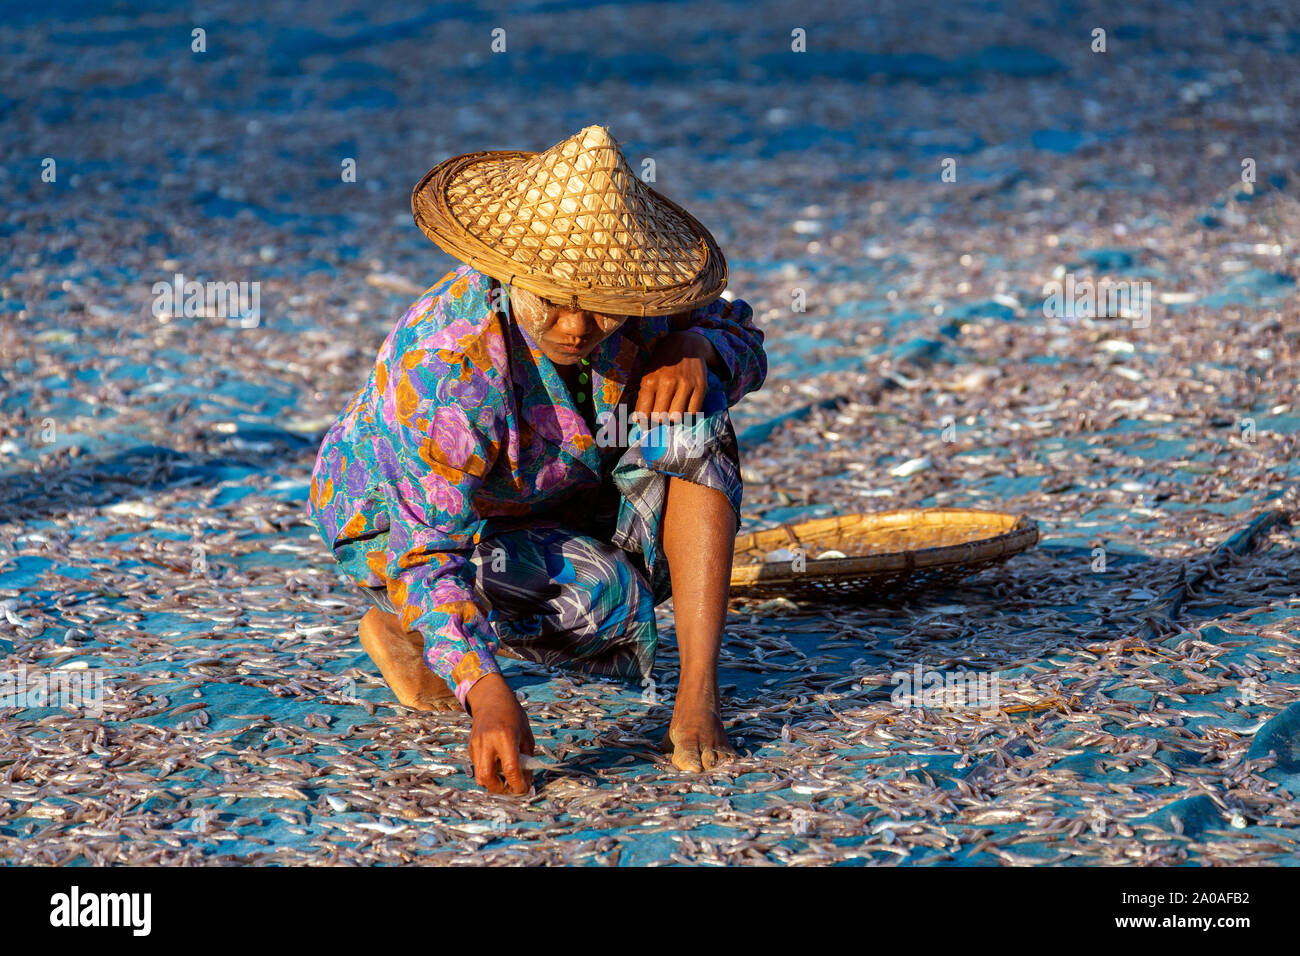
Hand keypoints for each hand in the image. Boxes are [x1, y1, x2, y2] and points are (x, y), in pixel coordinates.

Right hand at [466, 673, 534, 793]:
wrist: (491, 699)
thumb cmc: (513, 715)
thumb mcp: (526, 734)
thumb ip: (527, 758)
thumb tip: (528, 782)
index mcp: (505, 737)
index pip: (510, 769)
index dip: (518, 785)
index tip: (524, 790)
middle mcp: (488, 742)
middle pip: (487, 778)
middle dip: (500, 789)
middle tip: (511, 789)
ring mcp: (476, 745)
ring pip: (479, 776)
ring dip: (492, 783)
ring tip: (505, 778)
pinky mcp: (470, 747)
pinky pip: (478, 767)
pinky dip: (488, 771)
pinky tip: (497, 764)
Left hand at [635, 331, 717, 421]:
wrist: (686, 344)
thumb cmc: (663, 363)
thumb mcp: (648, 374)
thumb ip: (642, 396)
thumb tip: (637, 420)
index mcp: (650, 381)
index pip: (644, 414)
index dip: (644, 423)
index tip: (645, 423)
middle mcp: (667, 383)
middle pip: (660, 418)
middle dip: (658, 422)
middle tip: (659, 417)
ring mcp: (685, 385)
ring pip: (677, 417)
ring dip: (673, 420)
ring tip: (671, 413)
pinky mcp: (700, 386)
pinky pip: (693, 412)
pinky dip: (688, 416)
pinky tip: (684, 410)